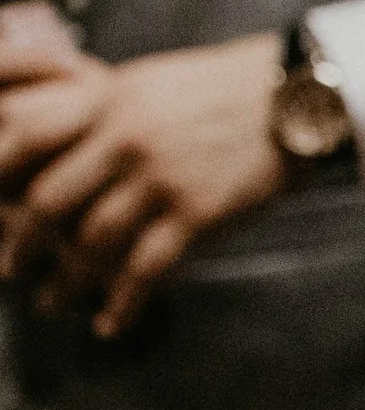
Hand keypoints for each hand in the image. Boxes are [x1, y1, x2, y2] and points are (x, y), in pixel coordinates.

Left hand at [0, 31, 287, 339]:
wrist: (292, 103)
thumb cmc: (223, 92)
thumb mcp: (148, 84)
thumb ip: (105, 110)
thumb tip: (69, 137)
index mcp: (104, 101)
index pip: (25, 135)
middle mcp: (122, 140)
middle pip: (49, 200)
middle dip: (22, 246)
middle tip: (9, 272)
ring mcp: (160, 180)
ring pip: (93, 243)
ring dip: (66, 282)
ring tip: (50, 305)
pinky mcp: (197, 215)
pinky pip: (148, 269)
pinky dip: (123, 304)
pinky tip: (110, 325)